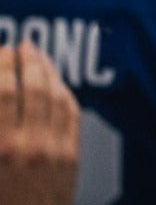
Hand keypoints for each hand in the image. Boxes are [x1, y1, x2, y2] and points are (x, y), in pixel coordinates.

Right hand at [0, 42, 79, 204]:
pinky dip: (64, 93)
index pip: (4, 93)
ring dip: (48, 71)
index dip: (3, 67)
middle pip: (33, 88)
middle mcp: (28, 145)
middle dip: (27, 62)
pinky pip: (71, 114)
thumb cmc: (2, 202)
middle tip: (23, 45)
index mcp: (0, 147)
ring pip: (56, 96)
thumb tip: (2, 95)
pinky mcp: (71, 156)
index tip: (2, 52)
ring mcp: (54, 149)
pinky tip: (58, 84)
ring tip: (40, 56)